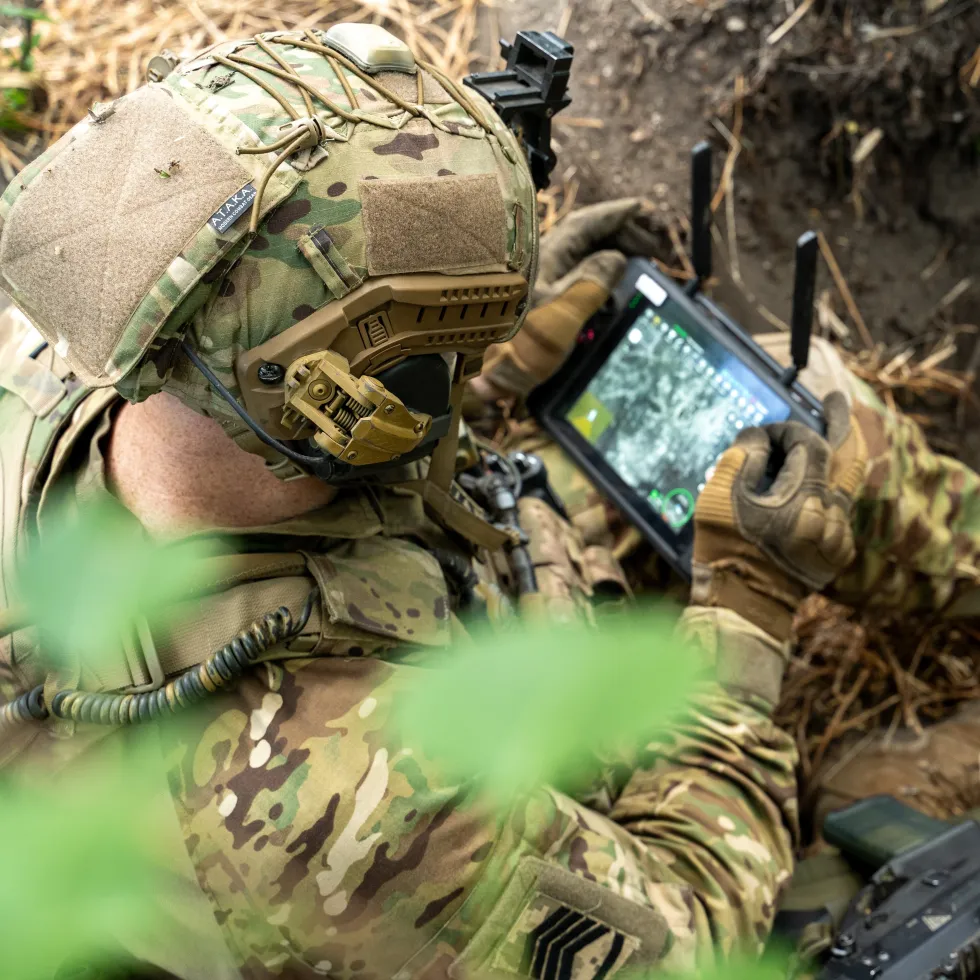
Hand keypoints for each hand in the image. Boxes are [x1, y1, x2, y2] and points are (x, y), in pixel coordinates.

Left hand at [472, 199, 661, 400]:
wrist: (466, 373)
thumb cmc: (512, 349)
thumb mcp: (559, 319)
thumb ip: (591, 286)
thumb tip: (616, 258)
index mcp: (544, 257)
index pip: (586, 224)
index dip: (616, 215)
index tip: (643, 209)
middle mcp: (535, 262)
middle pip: (581, 236)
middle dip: (617, 233)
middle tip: (649, 245)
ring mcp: (530, 280)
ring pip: (574, 253)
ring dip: (605, 251)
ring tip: (632, 259)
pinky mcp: (526, 302)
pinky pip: (566, 272)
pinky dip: (590, 269)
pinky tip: (600, 281)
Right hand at [691, 392, 867, 640]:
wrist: (742, 606)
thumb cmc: (726, 551)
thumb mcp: (719, 498)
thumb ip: (740, 458)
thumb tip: (760, 436)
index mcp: (804, 502)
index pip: (809, 445)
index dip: (786, 431)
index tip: (764, 433)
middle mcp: (831, 517)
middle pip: (850, 457)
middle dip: (843, 424)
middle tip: (835, 401)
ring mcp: (839, 537)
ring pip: (847, 483)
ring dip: (835, 458)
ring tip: (824, 436)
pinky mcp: (838, 552)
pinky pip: (840, 509)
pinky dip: (828, 490)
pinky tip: (811, 484)